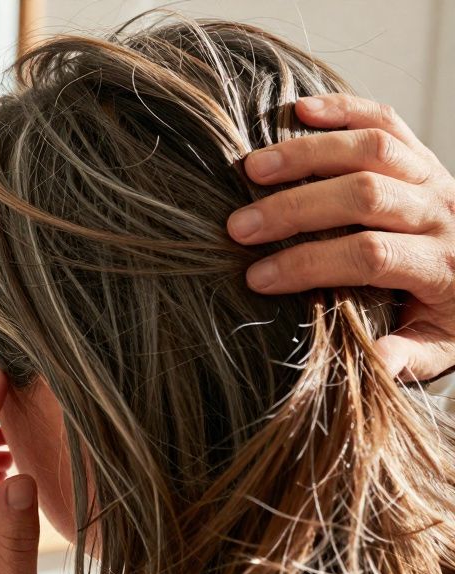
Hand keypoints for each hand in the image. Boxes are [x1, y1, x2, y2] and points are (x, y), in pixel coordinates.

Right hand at [229, 94, 454, 379]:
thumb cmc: (453, 312)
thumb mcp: (441, 346)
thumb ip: (408, 357)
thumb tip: (375, 365)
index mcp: (441, 265)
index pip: (368, 256)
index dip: (308, 264)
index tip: (257, 278)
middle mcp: (441, 212)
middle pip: (364, 196)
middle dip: (295, 209)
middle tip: (238, 227)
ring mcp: (433, 175)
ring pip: (372, 149)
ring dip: (307, 155)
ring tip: (251, 168)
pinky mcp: (422, 153)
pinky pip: (385, 120)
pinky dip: (342, 110)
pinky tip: (298, 111)